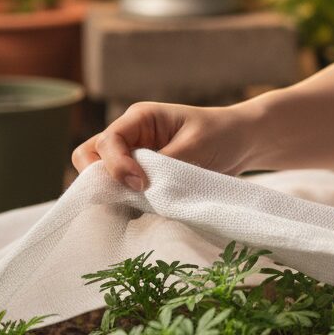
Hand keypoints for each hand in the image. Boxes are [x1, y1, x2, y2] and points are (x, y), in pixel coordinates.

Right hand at [71, 100, 261, 191]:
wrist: (244, 142)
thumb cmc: (222, 135)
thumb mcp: (195, 147)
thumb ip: (164, 166)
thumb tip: (139, 191)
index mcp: (140, 118)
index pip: (108, 141)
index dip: (117, 165)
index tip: (140, 185)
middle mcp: (130, 136)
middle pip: (89, 156)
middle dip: (100, 179)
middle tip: (128, 197)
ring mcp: (133, 157)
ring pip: (101, 177)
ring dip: (111, 194)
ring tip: (134, 210)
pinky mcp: (143, 178)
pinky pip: (121, 192)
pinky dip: (125, 205)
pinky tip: (142, 216)